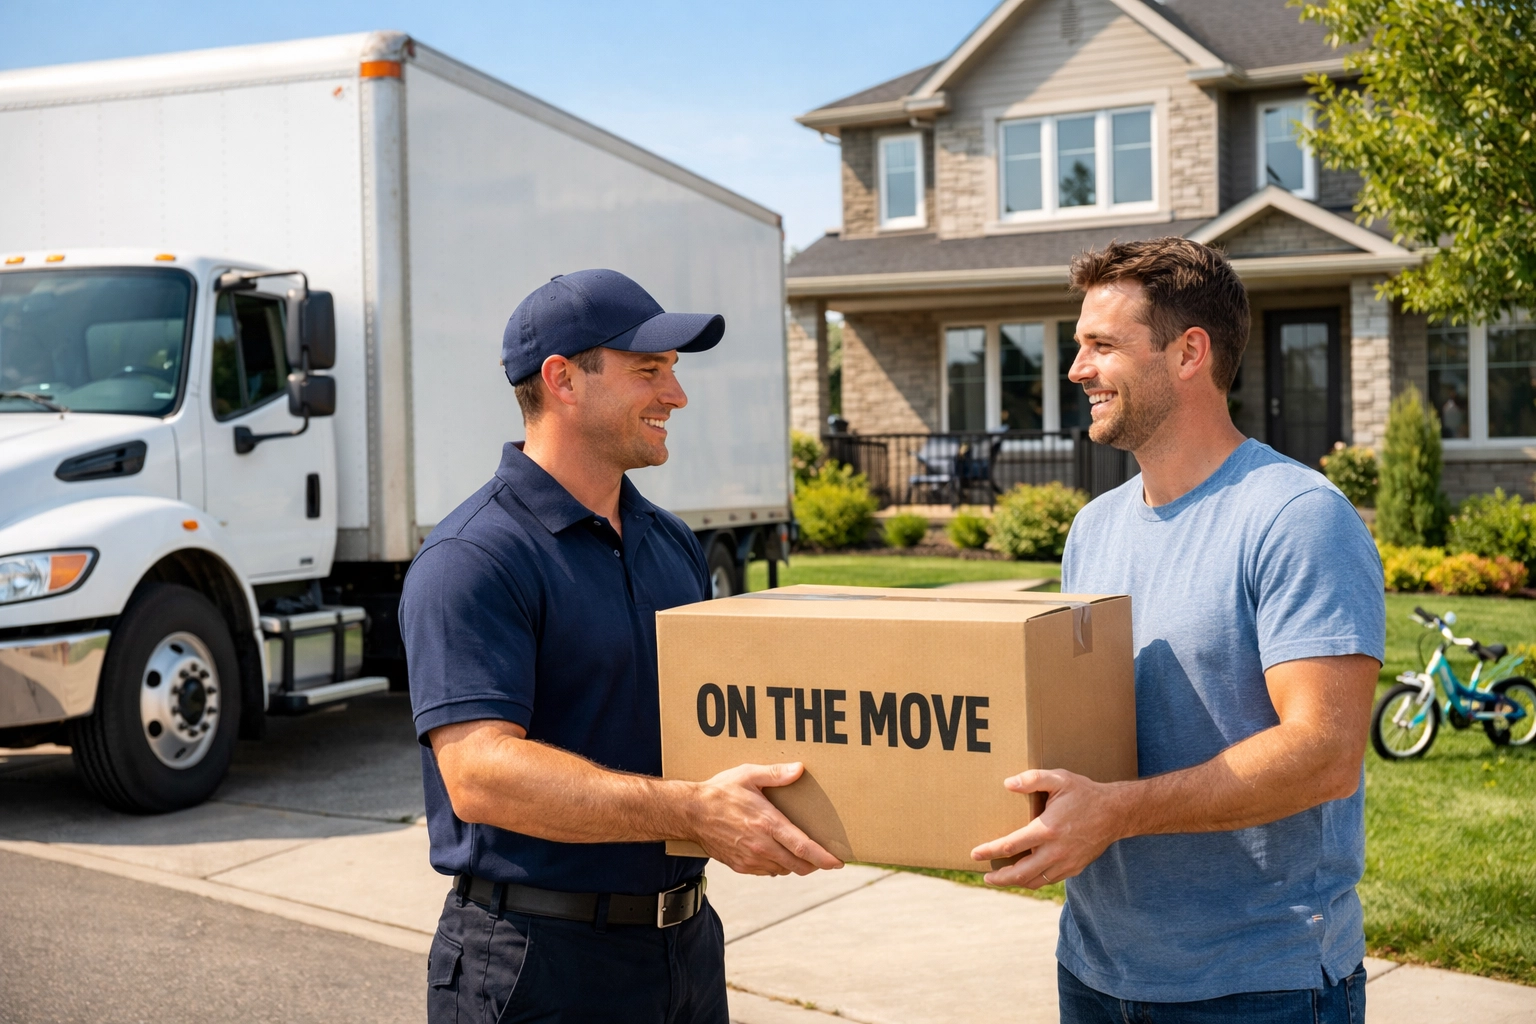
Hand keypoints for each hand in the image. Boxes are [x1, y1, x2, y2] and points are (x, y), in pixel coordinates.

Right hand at [686, 762, 843, 876]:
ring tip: (798, 851)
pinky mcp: (740, 866)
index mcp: (767, 823)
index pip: (803, 847)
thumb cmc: (720, 791)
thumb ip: (775, 774)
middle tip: (823, 857)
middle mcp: (761, 845)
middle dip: (814, 864)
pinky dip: (777, 865)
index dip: (823, 857)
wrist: (690, 813)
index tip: (837, 862)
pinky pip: (767, 872)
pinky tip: (775, 853)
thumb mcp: (748, 775)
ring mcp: (750, 859)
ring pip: (784, 869)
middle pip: (798, 865)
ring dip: (795, 864)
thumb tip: (800, 769)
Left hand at [969, 769, 1126, 888]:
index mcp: (1047, 829)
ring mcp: (1066, 863)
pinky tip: (1025, 875)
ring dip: (1015, 882)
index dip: (990, 851)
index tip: (975, 854)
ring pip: (1035, 881)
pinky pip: (1049, 880)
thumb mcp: (1059, 779)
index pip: (1011, 845)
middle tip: (986, 876)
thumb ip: (1032, 779)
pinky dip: (1033, 880)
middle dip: (1000, 877)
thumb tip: (1007, 784)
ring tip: (1001, 879)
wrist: (1116, 813)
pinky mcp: (1074, 868)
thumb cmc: (1084, 793)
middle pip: (1020, 872)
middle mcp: (1055, 851)